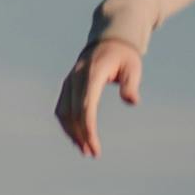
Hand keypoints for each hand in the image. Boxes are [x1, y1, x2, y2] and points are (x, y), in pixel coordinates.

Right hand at [55, 39, 141, 159]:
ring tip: (85, 149)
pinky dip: (67, 124)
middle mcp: (77, 77)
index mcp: (93, 73)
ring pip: (63, 111)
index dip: (88, 127)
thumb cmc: (124, 57)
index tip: (95, 146)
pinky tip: (77, 137)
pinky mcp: (67, 85)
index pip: (86, 105)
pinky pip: (62, 108)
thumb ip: (131, 85)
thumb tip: (133, 101)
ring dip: (71, 132)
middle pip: (73, 111)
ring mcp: (69, 81)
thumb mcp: (133, 68)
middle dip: (81, 135)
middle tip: (92, 153)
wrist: (109, 41)